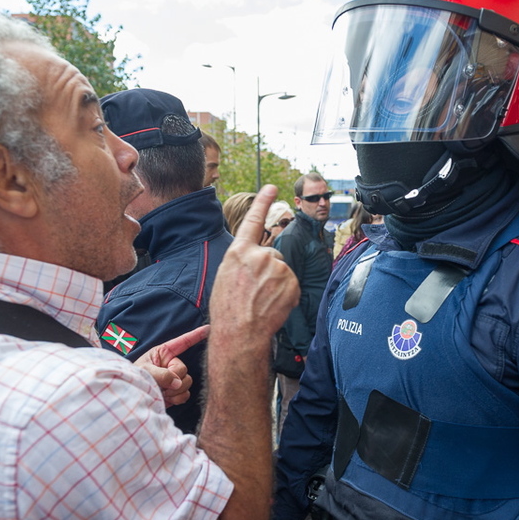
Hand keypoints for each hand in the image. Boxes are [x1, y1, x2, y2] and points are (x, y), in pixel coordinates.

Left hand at [134, 325, 208, 406]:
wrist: (132, 397)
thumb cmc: (134, 378)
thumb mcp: (144, 371)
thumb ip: (162, 374)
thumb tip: (177, 383)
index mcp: (164, 353)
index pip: (183, 342)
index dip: (196, 335)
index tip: (209, 328)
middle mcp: (172, 365)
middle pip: (184, 369)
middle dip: (173, 379)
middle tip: (160, 384)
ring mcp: (175, 379)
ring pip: (187, 383)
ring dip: (174, 390)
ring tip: (160, 391)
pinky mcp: (176, 392)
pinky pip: (185, 394)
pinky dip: (177, 398)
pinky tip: (166, 398)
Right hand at [210, 185, 298, 341]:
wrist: (240, 333)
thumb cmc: (229, 310)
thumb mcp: (227, 277)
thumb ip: (243, 262)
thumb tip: (255, 261)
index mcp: (238, 252)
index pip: (253, 221)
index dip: (263, 202)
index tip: (272, 187)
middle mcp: (259, 254)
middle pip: (272, 255)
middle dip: (269, 271)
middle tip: (255, 292)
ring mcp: (276, 266)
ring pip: (282, 271)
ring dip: (278, 284)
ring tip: (263, 301)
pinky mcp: (290, 280)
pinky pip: (292, 285)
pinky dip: (286, 295)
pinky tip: (274, 305)